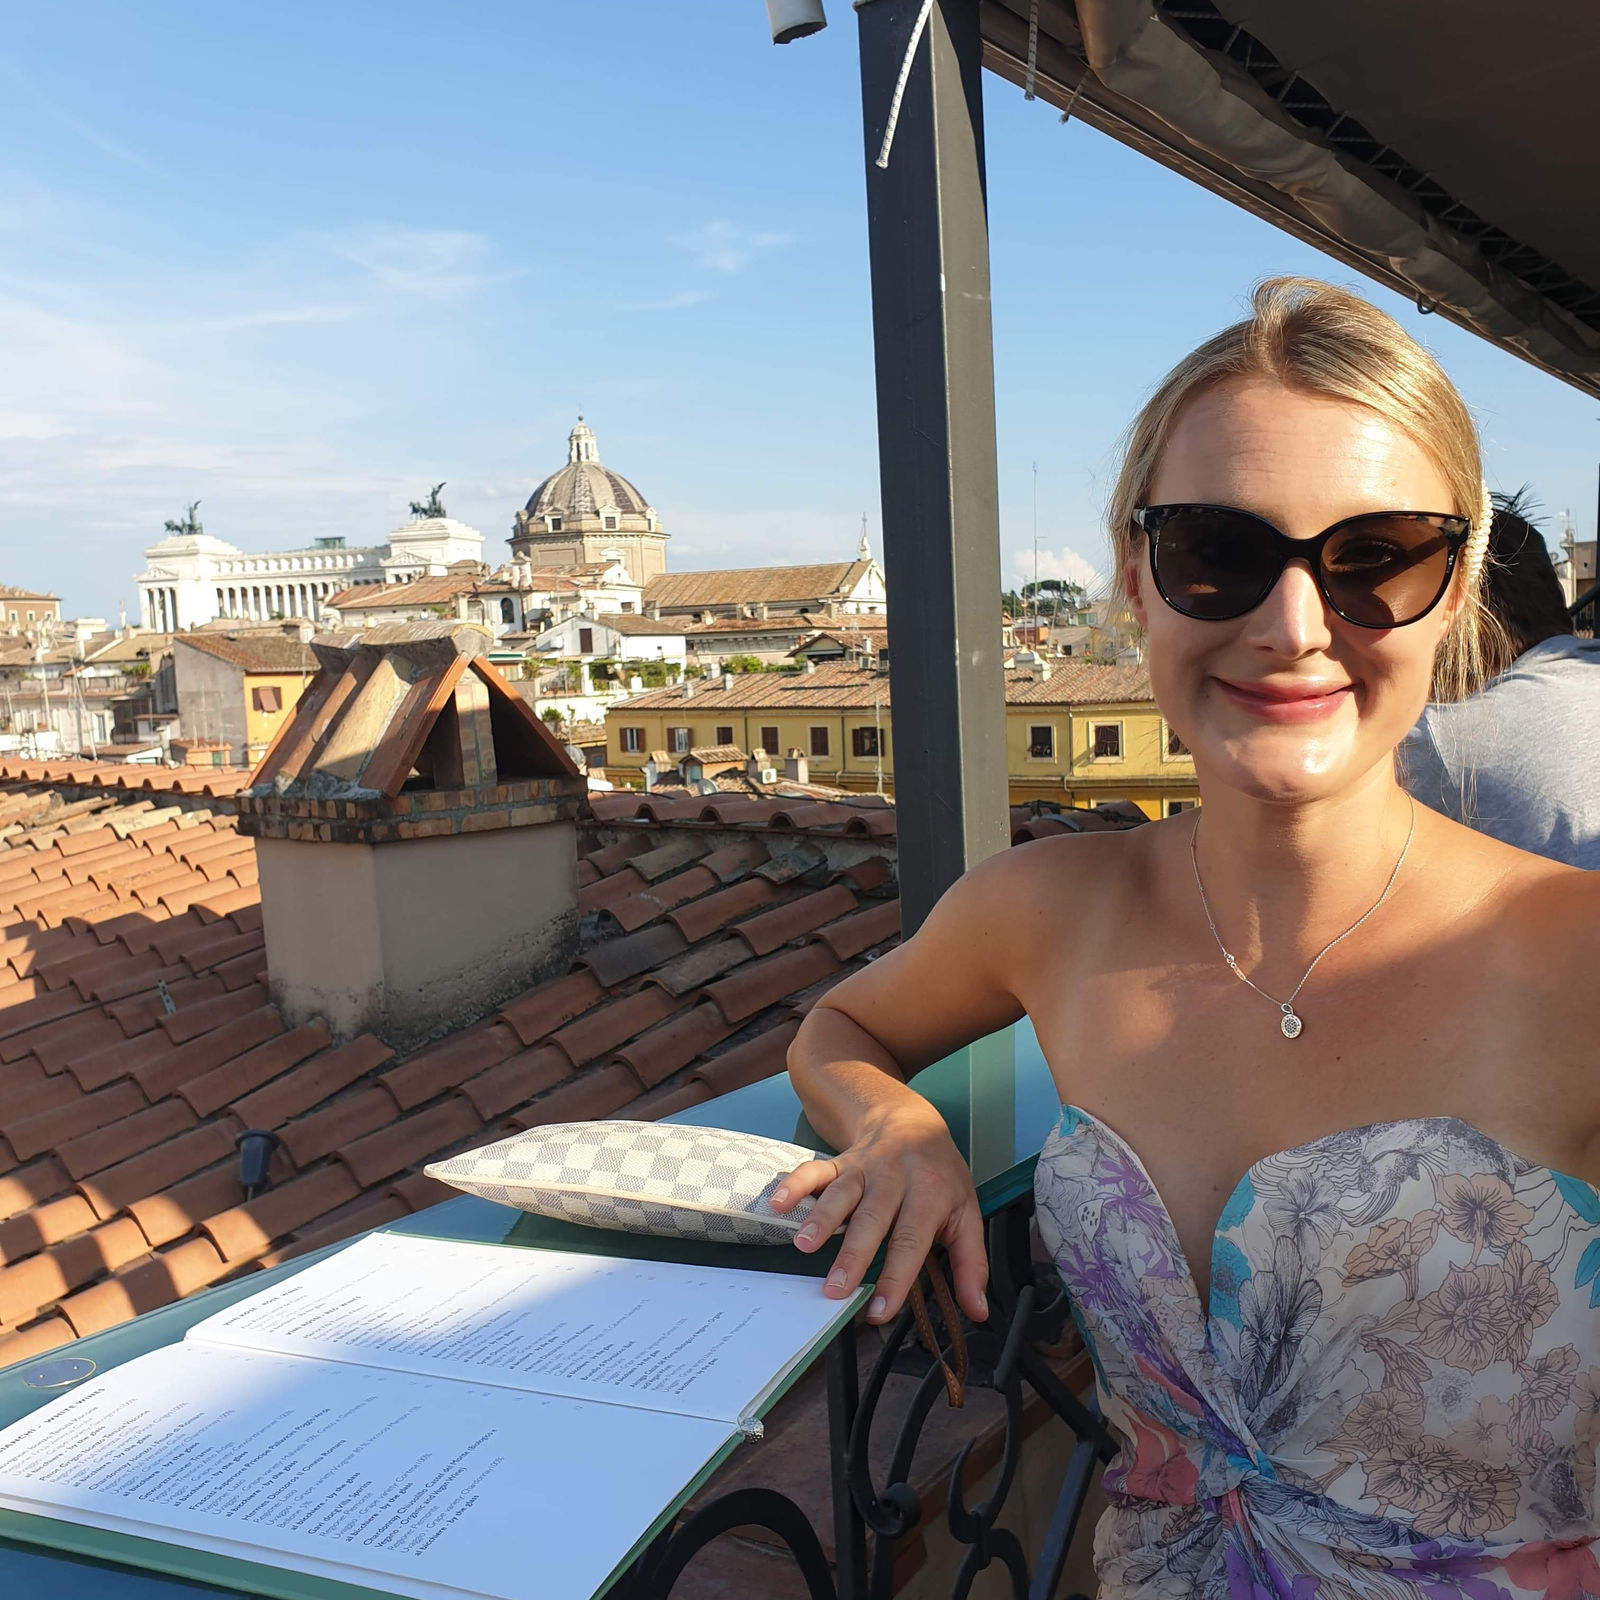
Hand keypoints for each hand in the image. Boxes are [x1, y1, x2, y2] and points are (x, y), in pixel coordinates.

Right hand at [769, 1096, 986, 1326]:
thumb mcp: (966, 1212)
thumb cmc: (939, 1175)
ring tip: (804, 1246)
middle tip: (835, 1290)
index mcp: (929, 1194)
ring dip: (821, 1218)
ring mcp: (864, 1168)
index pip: (911, 1241)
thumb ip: (970, 1262)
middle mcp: (895, 1179)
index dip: (895, 1277)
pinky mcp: (839, 1161)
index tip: (880, 1312)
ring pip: (842, 1193)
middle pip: (872, 1219)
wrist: (911, 1120)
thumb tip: (977, 1310)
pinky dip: (795, 1185)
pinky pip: (815, 1170)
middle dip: (852, 1255)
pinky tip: (778, 1203)